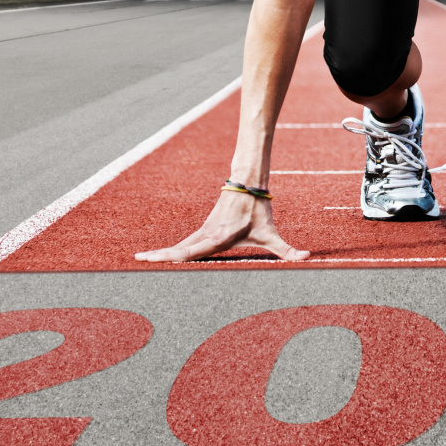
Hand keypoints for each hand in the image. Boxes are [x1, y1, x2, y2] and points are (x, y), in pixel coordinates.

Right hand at [135, 188, 309, 262]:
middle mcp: (206, 235)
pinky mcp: (201, 232)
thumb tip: (307, 257)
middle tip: (138, 261)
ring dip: (160, 254)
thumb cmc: (259, 211)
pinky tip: (155, 258)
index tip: (158, 259)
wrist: (248, 185)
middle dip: (159, 256)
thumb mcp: (272, 234)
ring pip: (178, 247)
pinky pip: (182, 246)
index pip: (192, 250)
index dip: (175, 256)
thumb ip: (288, 250)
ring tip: (139, 260)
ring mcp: (201, 233)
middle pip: (178, 249)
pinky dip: (168, 252)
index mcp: (218, 237)